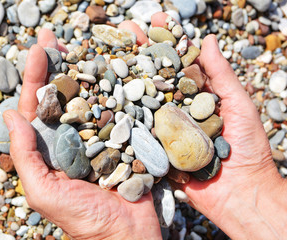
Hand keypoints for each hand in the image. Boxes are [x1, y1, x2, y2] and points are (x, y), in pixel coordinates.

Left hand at [3, 29, 161, 239]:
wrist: (127, 235)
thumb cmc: (84, 220)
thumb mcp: (44, 193)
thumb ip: (25, 158)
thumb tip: (10, 116)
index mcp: (47, 150)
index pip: (36, 108)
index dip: (35, 78)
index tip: (38, 49)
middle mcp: (69, 139)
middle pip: (60, 96)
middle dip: (56, 66)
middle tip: (56, 37)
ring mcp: (95, 137)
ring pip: (87, 98)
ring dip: (84, 71)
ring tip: (83, 45)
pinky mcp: (120, 139)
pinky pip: (115, 110)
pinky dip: (113, 90)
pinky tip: (113, 70)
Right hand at [122, 12, 286, 238]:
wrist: (239, 193)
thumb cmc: (247, 148)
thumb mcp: (238, 105)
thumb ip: (221, 76)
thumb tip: (209, 39)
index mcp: (197, 95)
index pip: (179, 61)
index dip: (167, 39)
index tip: (156, 18)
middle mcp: (177, 108)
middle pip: (155, 75)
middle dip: (139, 52)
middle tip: (122, 30)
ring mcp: (163, 127)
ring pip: (140, 99)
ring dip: (124, 76)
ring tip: (108, 53)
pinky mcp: (154, 149)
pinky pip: (135, 131)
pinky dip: (120, 114)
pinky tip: (104, 96)